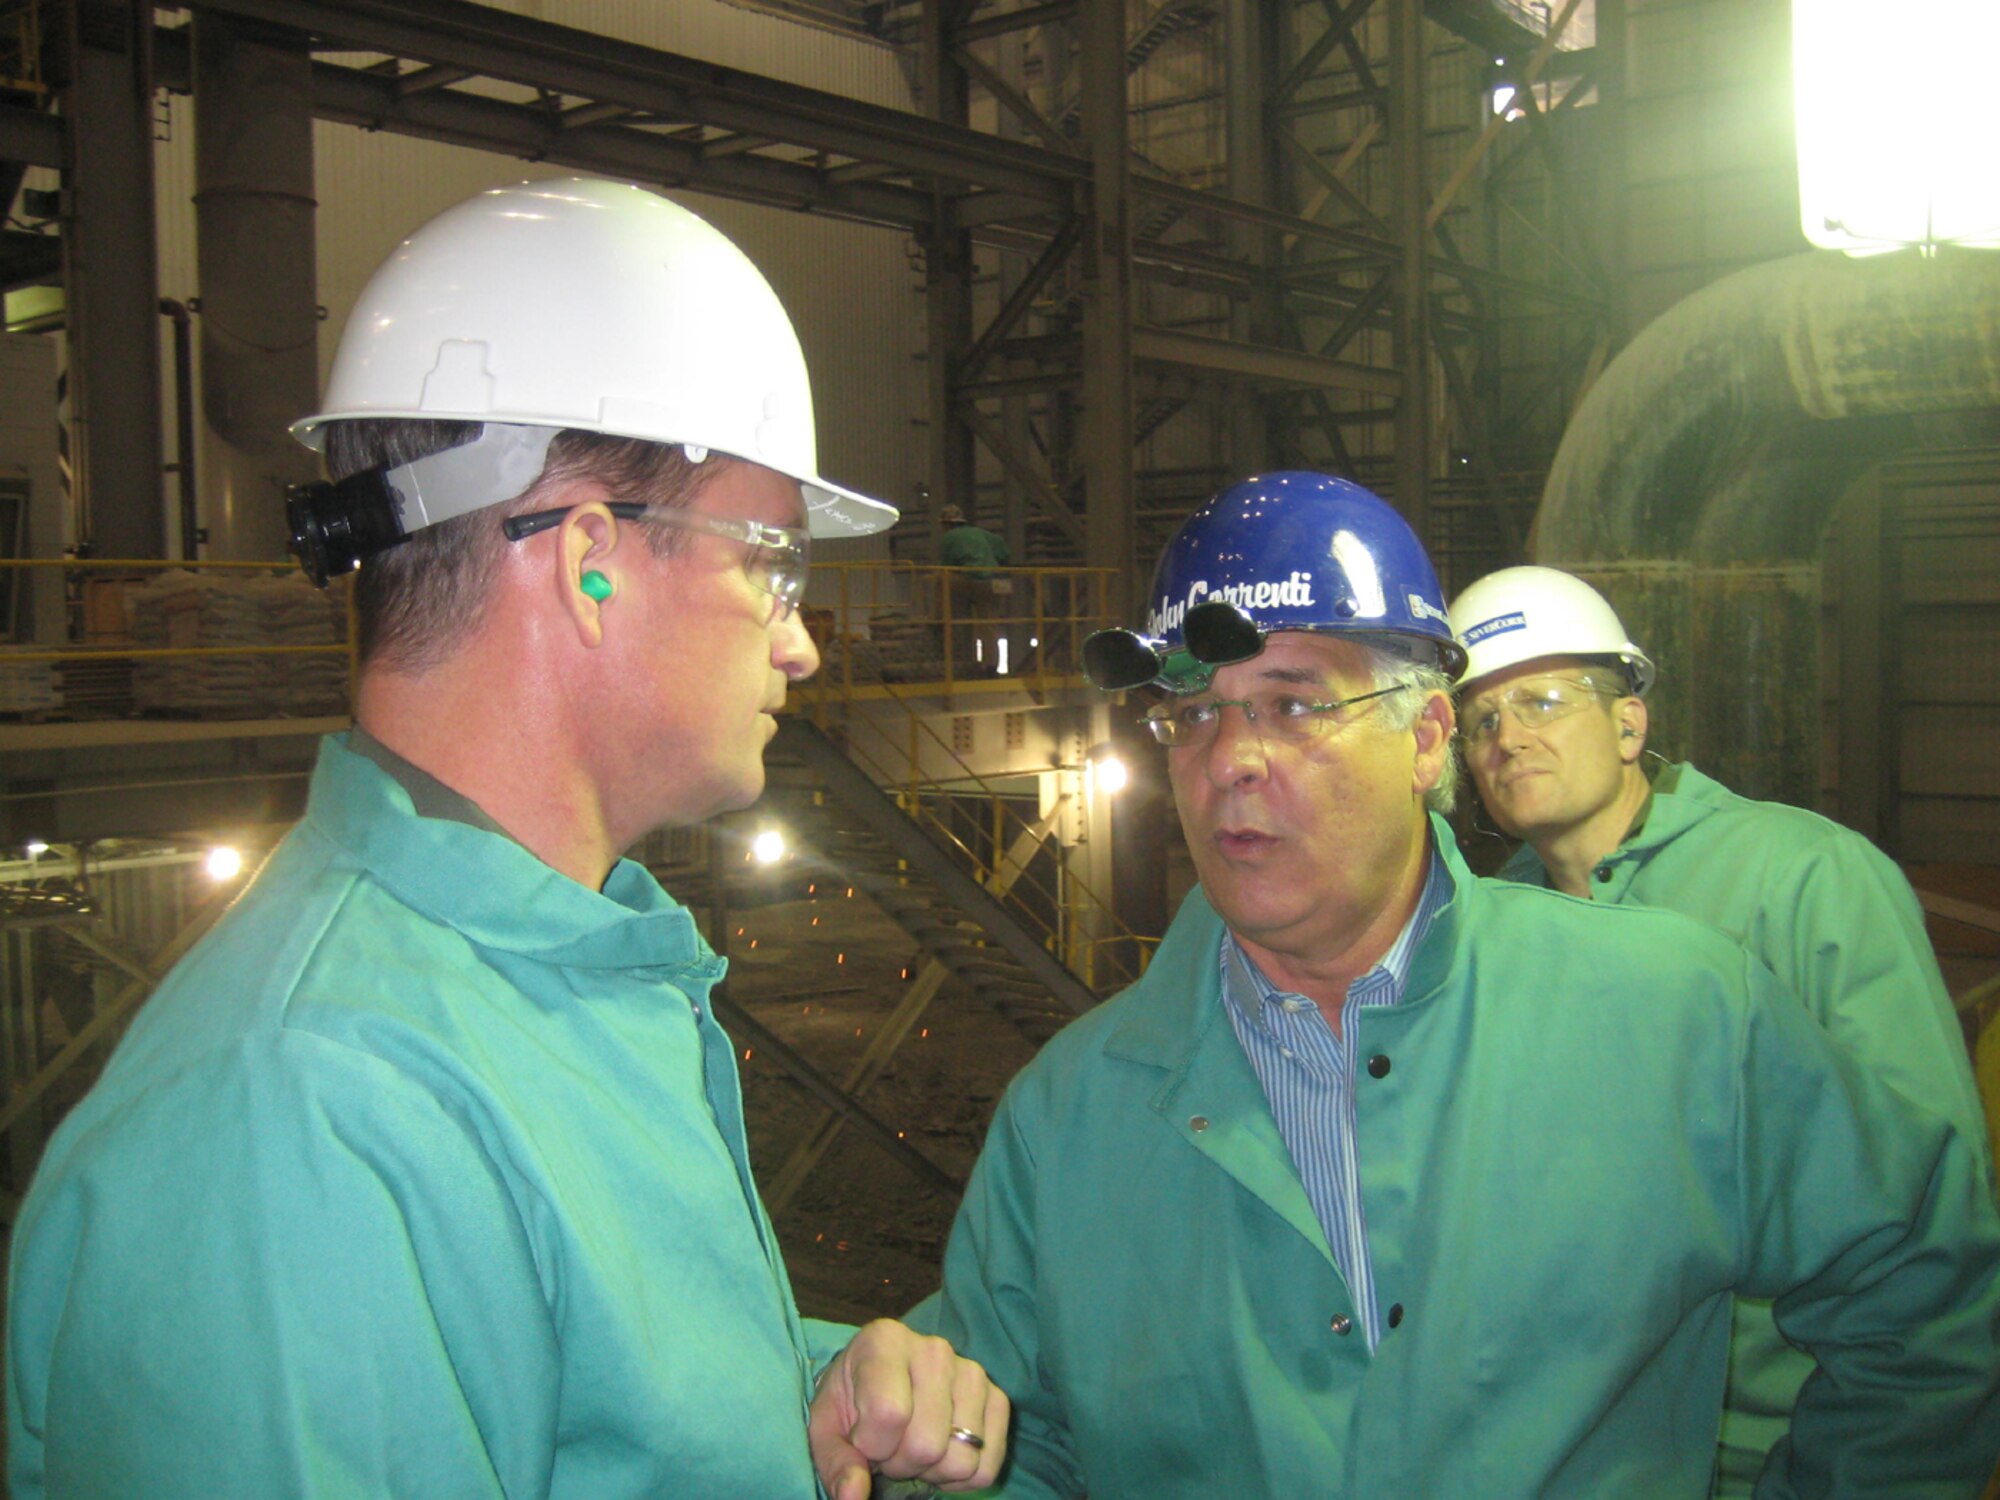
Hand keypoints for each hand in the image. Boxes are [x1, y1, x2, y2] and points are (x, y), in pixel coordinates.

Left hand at [807, 1319, 1008, 1499]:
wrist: (881, 1383)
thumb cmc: (852, 1404)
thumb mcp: (826, 1428)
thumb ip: (835, 1462)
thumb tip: (853, 1495)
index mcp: (886, 1341)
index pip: (889, 1413)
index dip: (871, 1446)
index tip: (861, 1439)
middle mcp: (935, 1349)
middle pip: (927, 1444)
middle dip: (900, 1462)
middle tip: (889, 1446)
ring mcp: (972, 1372)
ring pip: (961, 1460)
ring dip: (931, 1470)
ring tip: (914, 1445)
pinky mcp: (997, 1398)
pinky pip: (987, 1467)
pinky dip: (961, 1478)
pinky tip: (940, 1453)